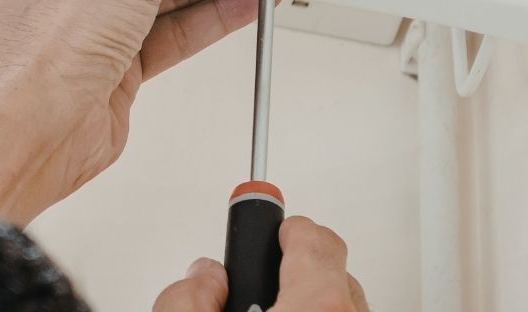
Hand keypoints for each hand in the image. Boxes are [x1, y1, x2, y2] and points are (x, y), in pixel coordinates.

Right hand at [152, 217, 369, 310]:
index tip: (269, 223)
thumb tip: (204, 279)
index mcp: (317, 307)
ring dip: (308, 305)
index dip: (283, 227)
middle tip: (258, 288)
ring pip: (340, 305)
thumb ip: (186, 298)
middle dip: (293, 275)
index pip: (313, 236)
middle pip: (330, 273)